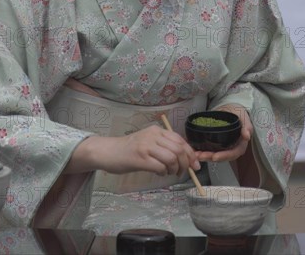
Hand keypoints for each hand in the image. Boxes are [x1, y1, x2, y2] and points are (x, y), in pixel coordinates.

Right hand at [65, 125, 200, 175]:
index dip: (191, 154)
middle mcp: (152, 136)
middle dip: (184, 164)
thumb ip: (164, 146)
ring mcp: (146, 146)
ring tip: (168, 172)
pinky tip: (158, 173)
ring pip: (171, 158)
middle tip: (181, 172)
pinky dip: (163, 173)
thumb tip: (185, 158)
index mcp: (157, 130)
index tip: (195, 165)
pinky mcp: (139, 158)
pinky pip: (160, 167)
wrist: (108, 151)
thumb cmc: (130, 149)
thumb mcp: (149, 142)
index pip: (180, 140)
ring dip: (174, 169)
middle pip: (178, 149)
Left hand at [195, 104, 252, 162]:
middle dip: (211, 157)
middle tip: (200, 156)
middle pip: (222, 156)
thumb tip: (247, 135)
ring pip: (215, 155)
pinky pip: (210, 149)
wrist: (230, 107)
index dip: (224, 156)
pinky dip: (203, 151)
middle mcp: (232, 147)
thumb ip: (246, 126)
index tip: (215, 157)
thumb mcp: (243, 117)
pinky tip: (195, 150)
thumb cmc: (238, 112)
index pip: (233, 153)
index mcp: (240, 144)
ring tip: (196, 154)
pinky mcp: (217, 143)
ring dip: (205, 156)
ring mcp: (224, 146)